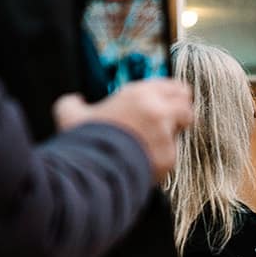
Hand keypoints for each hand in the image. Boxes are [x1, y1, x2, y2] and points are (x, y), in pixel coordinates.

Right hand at [53, 80, 192, 179]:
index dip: (172, 93)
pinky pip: (173, 153)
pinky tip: (146, 159)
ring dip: (174, 130)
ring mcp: (166, 133)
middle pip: (185, 102)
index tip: (167, 101)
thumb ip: (72, 103)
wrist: (91, 171)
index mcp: (139, 94)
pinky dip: (162, 155)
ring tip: (156, 138)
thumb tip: (74, 100)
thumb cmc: (83, 141)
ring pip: (183, 126)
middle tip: (170, 119)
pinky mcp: (169, 156)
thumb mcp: (70, 116)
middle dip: (180, 109)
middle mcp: (158, 110)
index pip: (173, 86)